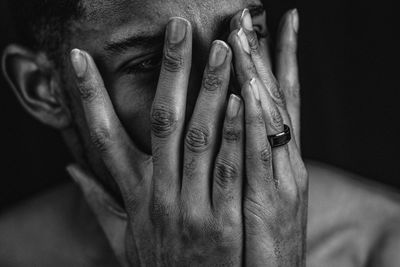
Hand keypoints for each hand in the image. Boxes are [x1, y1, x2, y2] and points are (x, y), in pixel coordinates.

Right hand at [68, 18, 244, 265]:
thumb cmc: (160, 266)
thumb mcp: (122, 238)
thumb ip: (98, 202)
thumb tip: (69, 170)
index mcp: (134, 195)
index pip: (102, 137)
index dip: (88, 97)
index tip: (76, 59)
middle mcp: (159, 195)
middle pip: (162, 122)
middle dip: (169, 72)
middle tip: (178, 29)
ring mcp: (191, 208)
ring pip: (200, 138)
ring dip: (210, 90)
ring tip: (221, 49)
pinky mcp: (223, 224)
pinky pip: (229, 169)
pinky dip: (234, 132)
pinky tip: (244, 99)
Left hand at [228, 8, 307, 265]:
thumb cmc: (264, 238)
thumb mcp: (265, 195)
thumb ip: (253, 161)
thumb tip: (232, 128)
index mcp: (283, 159)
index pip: (284, 99)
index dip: (282, 60)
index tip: (279, 23)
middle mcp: (286, 163)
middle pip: (275, 100)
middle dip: (262, 57)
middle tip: (248, 17)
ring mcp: (280, 180)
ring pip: (269, 119)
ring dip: (256, 77)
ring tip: (243, 38)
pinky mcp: (268, 204)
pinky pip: (258, 158)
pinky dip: (252, 126)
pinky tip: (243, 96)